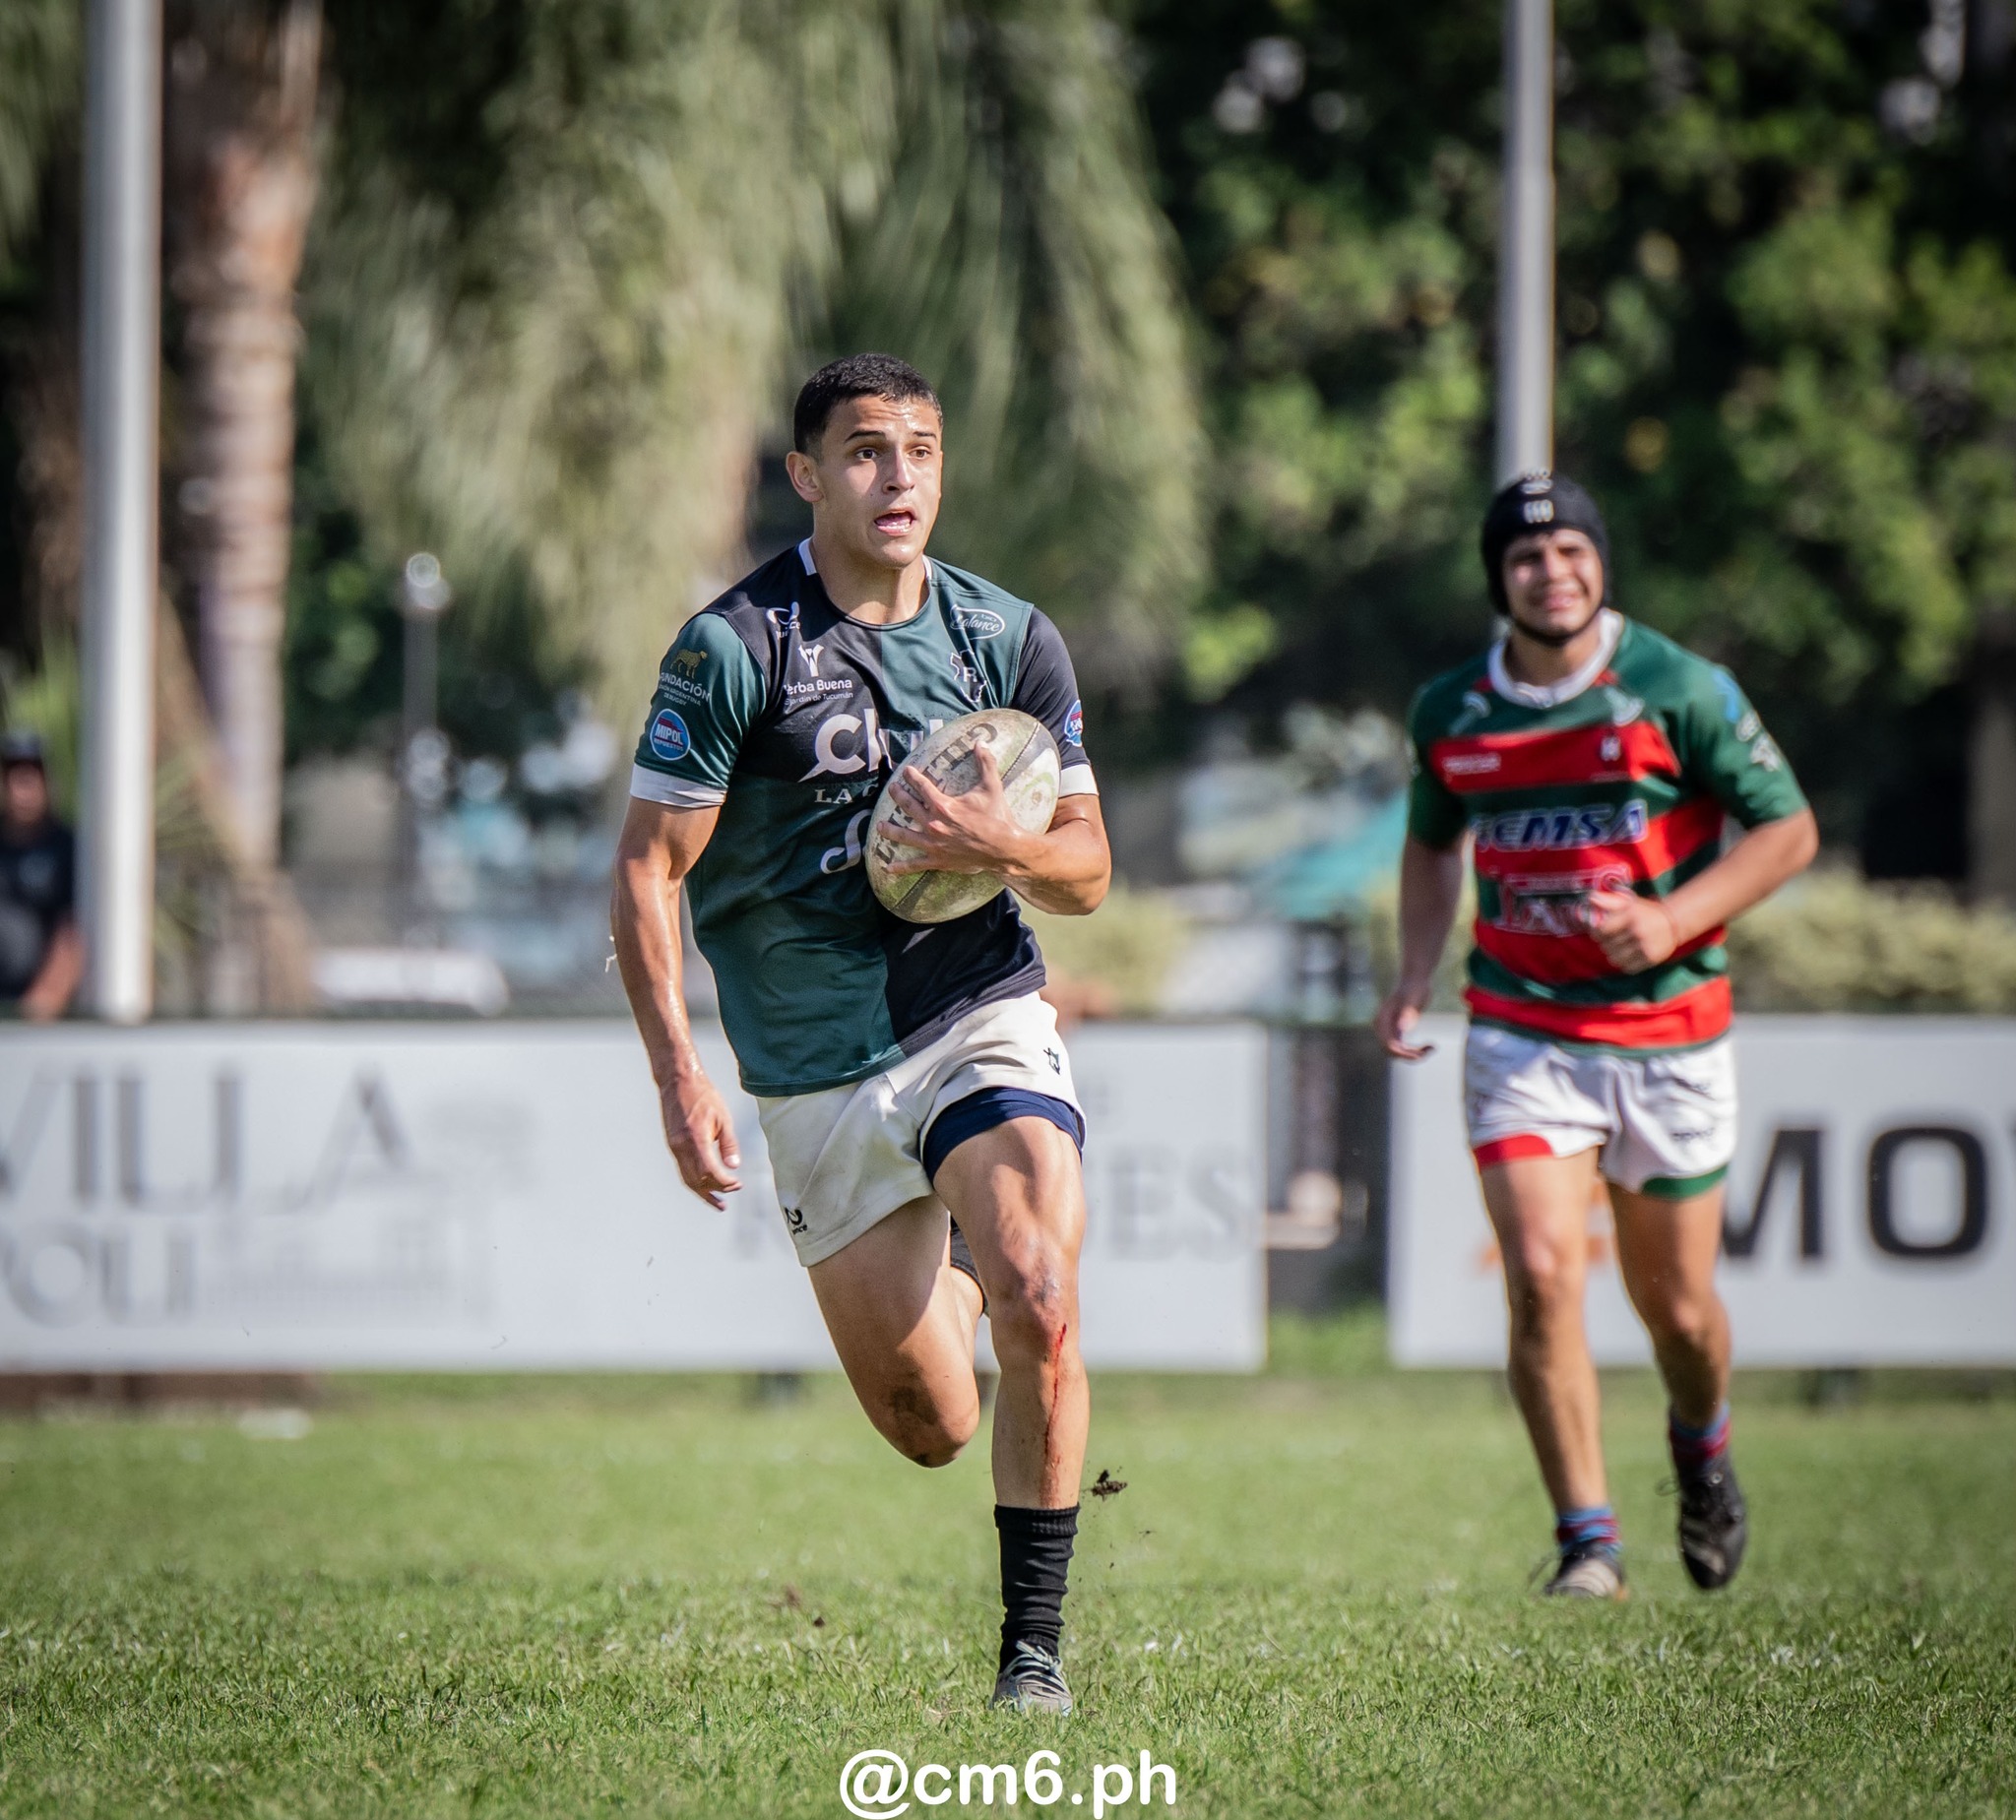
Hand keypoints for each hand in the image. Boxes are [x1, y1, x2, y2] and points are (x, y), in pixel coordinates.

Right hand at [657, 1070, 742, 1208]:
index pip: (709, 1173)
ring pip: (687, 1178)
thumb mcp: (723, 1118)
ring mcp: (674, 1147)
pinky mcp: (672, 1145)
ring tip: (717, 1202)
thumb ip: (728, 1144)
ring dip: (702, 1192)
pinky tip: (704, 1184)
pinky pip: (682, 1169)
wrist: (677, 1082)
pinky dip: (694, 1181)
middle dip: (715, 1191)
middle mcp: (681, 1147)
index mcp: (696, 1139)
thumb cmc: (703, 1096)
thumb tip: (733, 1166)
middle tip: (732, 1192)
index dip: (724, 1183)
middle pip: (696, 1181)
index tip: (737, 1184)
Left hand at [881, 745, 1031, 876]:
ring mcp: (933, 844)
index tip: (906, 771)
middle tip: (891, 789)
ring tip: (879, 825)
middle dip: (898, 796)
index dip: (913, 777)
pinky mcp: (938, 860)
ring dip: (890, 830)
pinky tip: (887, 868)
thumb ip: (985, 763)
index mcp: (944, 805)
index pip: (923, 787)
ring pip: (905, 836)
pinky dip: (901, 867)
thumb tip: (980, 742)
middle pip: (909, 807)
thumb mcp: (992, 787)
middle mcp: (933, 824)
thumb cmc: (997, 818)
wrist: (1003, 849)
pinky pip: (915, 864)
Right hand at [1374, 984, 1435, 1060]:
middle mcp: (1382, 1027)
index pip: (1388, 1045)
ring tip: (1432, 1048)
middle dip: (1409, 1055)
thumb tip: (1401, 1029)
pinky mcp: (1396, 1031)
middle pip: (1391, 1051)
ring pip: (1397, 1052)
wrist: (1414, 981)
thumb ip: (1407, 1014)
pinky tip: (1430, 1045)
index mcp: (1382, 1020)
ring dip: (1414, 1054)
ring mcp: (1388, 1030)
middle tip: (1430, 1049)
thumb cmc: (1414, 988)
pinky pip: (1403, 1048)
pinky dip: (1415, 1050)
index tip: (1420, 1055)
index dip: (1403, 1054)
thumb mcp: (1413, 1000)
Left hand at [1587, 887, 1680, 971]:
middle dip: (1606, 944)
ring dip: (1614, 955)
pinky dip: (1625, 964)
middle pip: (1606, 946)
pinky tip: (1630, 956)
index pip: (1602, 931)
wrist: (1673, 922)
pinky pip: (1627, 968)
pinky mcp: (1651, 958)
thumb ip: (1608, 901)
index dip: (1597, 934)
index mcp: (1631, 915)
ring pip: (1614, 959)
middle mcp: (1638, 931)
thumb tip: (1590, 898)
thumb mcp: (1629, 903)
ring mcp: (1645, 946)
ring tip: (1620, 949)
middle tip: (1612, 940)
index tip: (1600, 933)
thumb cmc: (1645, 912)